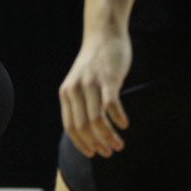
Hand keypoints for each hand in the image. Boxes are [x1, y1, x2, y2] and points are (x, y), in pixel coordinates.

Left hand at [59, 30, 131, 157]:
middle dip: (96, 144)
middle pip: (83, 127)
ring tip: (119, 145)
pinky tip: (125, 125)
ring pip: (97, 120)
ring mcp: (91, 84)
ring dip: (109, 136)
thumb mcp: (79, 83)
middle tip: (110, 152)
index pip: (70, 127)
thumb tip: (87, 129)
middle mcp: (75, 91)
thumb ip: (79, 102)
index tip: (93, 154)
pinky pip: (111, 104)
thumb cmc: (94, 63)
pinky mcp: (108, 78)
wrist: (103, 35)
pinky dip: (118, 118)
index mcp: (66, 94)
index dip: (81, 144)